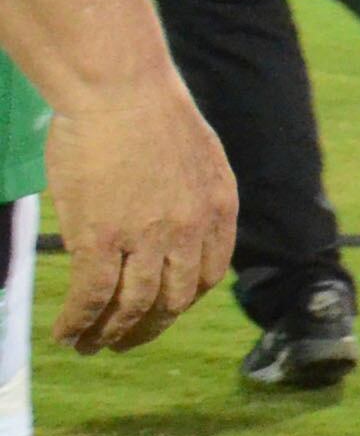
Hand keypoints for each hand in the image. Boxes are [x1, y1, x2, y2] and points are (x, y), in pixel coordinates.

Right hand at [42, 73, 234, 352]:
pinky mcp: (103, 238)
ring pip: (132, 307)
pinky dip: (78, 322)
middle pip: (174, 301)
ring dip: (109, 335)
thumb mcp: (195, 157)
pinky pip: (92, 297)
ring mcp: (148, 237)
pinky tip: (65, 333)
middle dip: (147, 329)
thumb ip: (191, 196)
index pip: (208, 274)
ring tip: (87, 346)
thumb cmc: (147, 112)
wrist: (119, 89)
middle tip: (122, 343)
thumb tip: (172, 224)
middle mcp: (191, 229)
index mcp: (218, 208)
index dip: (181, 300)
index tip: (160, 309)